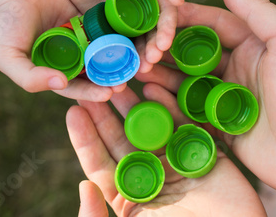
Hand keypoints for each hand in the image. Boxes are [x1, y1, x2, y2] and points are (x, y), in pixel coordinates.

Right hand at [0, 0, 124, 100]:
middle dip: (110, 79)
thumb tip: (60, 84)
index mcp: (53, 71)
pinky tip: (134, 38)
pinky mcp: (91, 20)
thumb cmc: (6, 23)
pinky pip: (107, 29)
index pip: (75, 87)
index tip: (107, 94)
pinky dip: (119, 35)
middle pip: (94, 72)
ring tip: (135, 64)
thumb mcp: (8, 55)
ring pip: (104, 52)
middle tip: (127, 81)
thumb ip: (28, 75)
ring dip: (118, 59)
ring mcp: (82, 39)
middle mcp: (70, 59)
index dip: (91, 92)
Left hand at [35, 0, 183, 71]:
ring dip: (136, 59)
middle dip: (152, 50)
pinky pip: (110, 47)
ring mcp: (121, 23)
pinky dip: (114, 58)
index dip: (166, 31)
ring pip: (133, 44)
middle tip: (149, 63)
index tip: (163, 45)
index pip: (166, 16)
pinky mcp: (102, 30)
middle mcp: (142, 11)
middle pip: (151, 35)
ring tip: (136, 71)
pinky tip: (114, 68)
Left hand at [66, 86, 265, 216]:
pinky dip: (170, 105)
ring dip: (134, 103)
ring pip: (150, 126)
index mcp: (129, 195)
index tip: (73, 113)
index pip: (100, 163)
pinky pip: (183, 124)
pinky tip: (153, 88)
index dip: (86, 138)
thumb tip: (83, 186)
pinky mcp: (202, 152)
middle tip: (93, 87)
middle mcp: (150, 174)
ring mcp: (176, 161)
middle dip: (107, 113)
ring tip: (119, 80)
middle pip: (122, 138)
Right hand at [135, 0, 275, 201]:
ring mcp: (226, 99)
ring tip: (140, 70)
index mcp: (253, 45)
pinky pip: (189, 111)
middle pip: (194, 54)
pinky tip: (151, 95)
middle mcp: (237, 69)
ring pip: (187, 82)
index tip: (159, 14)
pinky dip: (170, 103)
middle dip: (169, 48)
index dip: (186, 18)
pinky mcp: (220, 126)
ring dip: (164, 75)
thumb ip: (258, 11)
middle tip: (143, 47)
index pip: (213, 24)